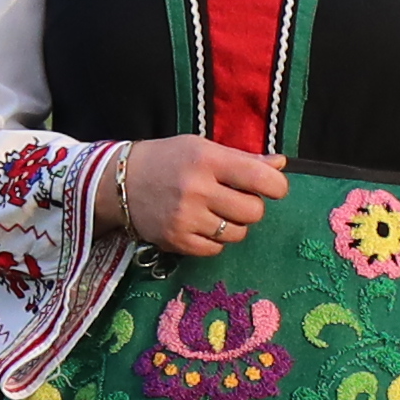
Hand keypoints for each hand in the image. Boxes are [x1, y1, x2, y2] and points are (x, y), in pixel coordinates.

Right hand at [101, 138, 284, 257]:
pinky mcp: (176, 241)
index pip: (262, 179)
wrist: (119, 183)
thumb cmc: (168, 160)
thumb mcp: (203, 148)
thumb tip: (281, 166)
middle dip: (251, 207)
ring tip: (214, 212)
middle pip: (253, 212)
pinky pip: (216, 250)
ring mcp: (185, 218)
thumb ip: (243, 159)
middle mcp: (196, 189)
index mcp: (207, 159)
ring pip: (237, 234)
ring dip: (233, 225)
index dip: (276, 187)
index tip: (272, 188)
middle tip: (234, 199)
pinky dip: (214, 240)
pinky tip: (201, 225)